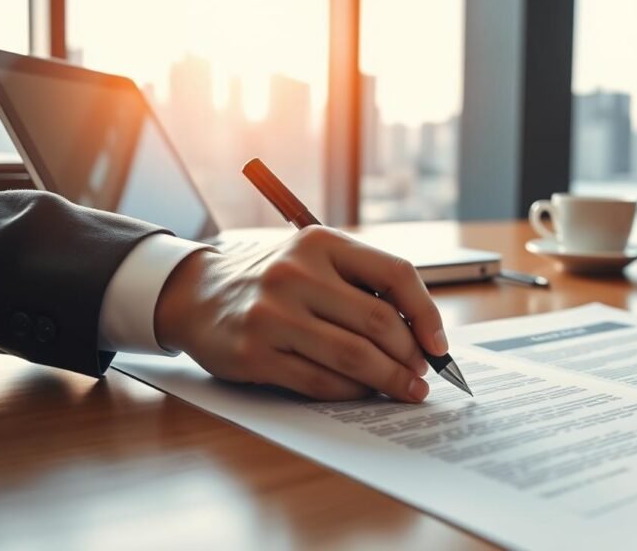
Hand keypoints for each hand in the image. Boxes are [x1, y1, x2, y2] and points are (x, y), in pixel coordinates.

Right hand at [154, 226, 447, 402]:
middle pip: (379, 321)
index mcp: (321, 243)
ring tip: (406, 389)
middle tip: (422, 374)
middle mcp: (296, 274)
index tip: (439, 344)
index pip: (396, 274)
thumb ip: (362, 284)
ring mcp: (273, 315)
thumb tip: (420, 332)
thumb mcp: (315, 260)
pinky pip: (320, 381)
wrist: (197, 294)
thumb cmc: (274, 280)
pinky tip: (365, 393)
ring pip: (354, 357)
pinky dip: (352, 392)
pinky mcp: (254, 354)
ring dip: (390, 380)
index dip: (427, 314)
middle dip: (411, 355)